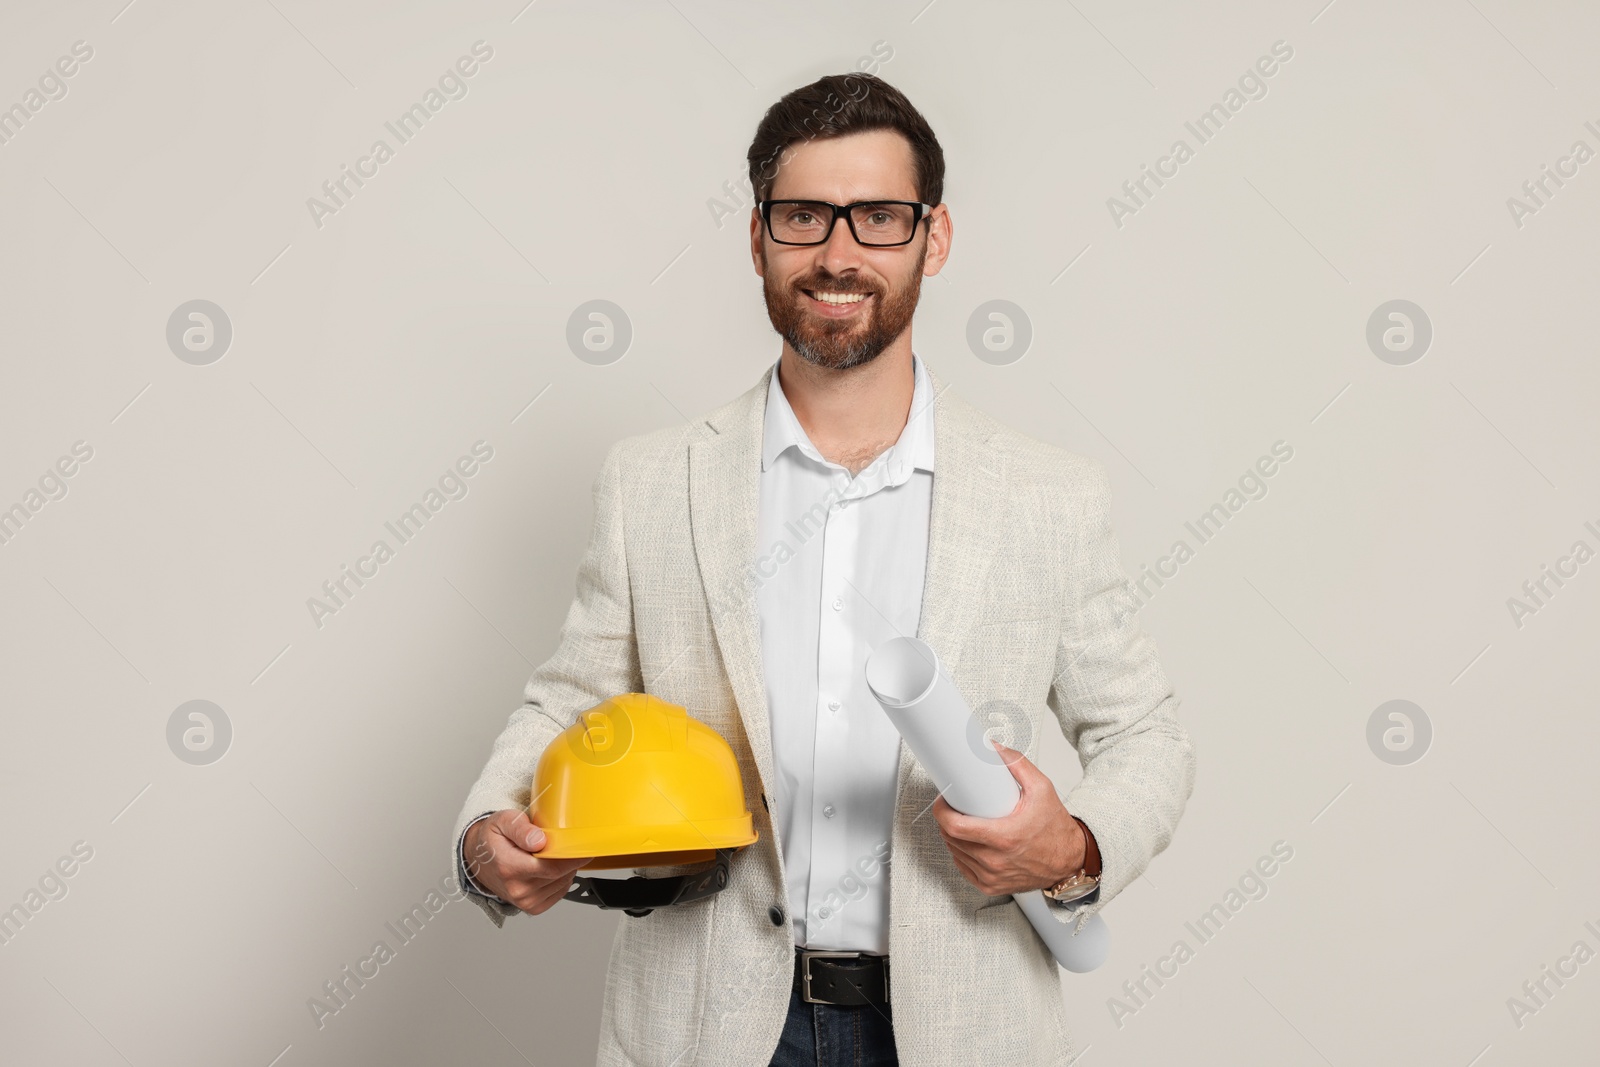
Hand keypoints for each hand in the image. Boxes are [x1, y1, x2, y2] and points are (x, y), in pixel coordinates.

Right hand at [463, 809, 592, 914]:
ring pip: (563, 882)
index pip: (552, 867)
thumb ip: (521, 829)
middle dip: (568, 857)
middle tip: (562, 842)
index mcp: (509, 867)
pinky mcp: (533, 907)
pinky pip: (560, 891)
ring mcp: (525, 901)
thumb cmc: (493, 839)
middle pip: (560, 874)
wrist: (480, 860)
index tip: (582, 845)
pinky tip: (549, 867)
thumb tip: (539, 840)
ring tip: (548, 854)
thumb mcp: (503, 822)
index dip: (572, 856)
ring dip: (564, 867)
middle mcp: (517, 889)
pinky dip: (561, 878)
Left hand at [932, 742, 1085, 896]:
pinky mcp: (990, 886)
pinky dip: (961, 854)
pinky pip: (963, 868)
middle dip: (948, 819)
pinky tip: (970, 842)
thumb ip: (1017, 764)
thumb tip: (994, 748)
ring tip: (965, 822)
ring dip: (953, 836)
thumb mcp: (1042, 789)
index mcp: (1004, 838)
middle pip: (951, 838)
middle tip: (956, 806)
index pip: (955, 827)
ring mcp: (991, 876)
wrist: (1070, 860)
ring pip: (954, 852)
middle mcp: (995, 861)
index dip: (942, 811)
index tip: (944, 801)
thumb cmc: (1056, 828)